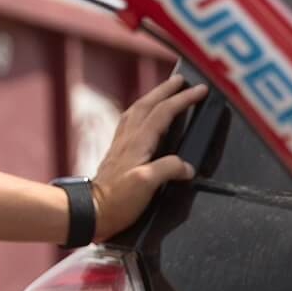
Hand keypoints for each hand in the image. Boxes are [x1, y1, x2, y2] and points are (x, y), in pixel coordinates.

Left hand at [89, 75, 207, 238]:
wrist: (91, 211)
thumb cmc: (117, 200)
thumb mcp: (146, 185)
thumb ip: (168, 169)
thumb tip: (187, 166)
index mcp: (138, 142)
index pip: (164, 112)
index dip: (183, 99)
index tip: (201, 90)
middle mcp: (128, 138)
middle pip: (148, 104)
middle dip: (166, 89)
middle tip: (181, 79)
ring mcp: (121, 144)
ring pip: (136, 110)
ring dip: (152, 97)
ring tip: (164, 91)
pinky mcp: (117, 153)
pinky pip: (130, 123)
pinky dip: (140, 112)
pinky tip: (142, 118)